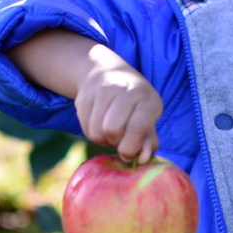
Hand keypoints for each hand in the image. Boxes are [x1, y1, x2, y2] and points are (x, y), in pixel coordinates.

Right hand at [74, 43, 162, 163]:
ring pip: (96, 132)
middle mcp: (124, 89)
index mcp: (146, 97)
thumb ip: (149, 142)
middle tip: (119, 138)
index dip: (130, 147)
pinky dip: (92, 133)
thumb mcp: (148, 118)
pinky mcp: (83, 96)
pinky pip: (84, 128)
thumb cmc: (134, 104)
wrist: (107, 73)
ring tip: (110, 131)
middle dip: (115, 142)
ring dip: (103, 139)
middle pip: (112, 130)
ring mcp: (101, 90)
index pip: (136, 128)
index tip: (128, 152)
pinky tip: (100, 123)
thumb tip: (143, 159)